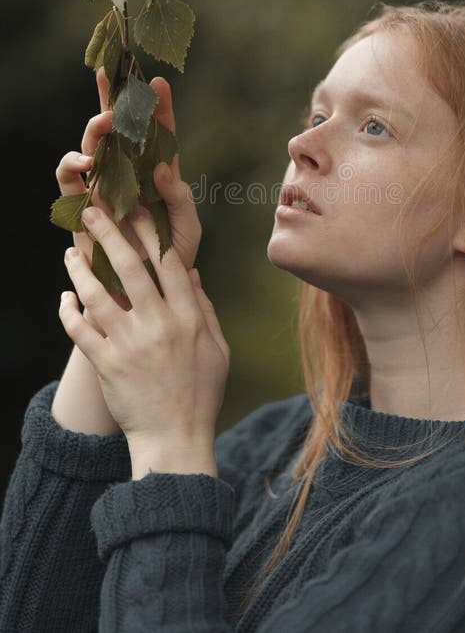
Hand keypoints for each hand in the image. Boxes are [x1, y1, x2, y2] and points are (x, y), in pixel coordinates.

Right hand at [55, 67, 201, 276]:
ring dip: (95, 128)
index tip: (159, 81)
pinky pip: (69, 180)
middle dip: (113, 100)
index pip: (159, 135)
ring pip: (91, 147)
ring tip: (106, 121)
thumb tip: (160, 167)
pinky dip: (72, 164)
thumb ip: (179, 198)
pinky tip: (87, 162)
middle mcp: (128, 177)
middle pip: (118, 131)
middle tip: (115, 78)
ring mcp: (103, 189)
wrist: (146, 297)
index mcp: (158, 177)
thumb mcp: (186, 228)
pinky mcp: (82, 207)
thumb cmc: (171, 263)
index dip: (158, 108)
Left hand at [58, 205, 229, 459]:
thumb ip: (204, 308)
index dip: (151, 231)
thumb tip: (189, 272)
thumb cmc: (200, 394)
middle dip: (108, 234)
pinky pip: (80, 332)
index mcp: (188, 317)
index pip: (168, 262)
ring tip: (69, 253)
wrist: (175, 439)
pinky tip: (63, 297)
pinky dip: (68, 312)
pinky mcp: (107, 365)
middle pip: (130, 268)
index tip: (138, 208)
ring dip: (79, 270)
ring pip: (98, 295)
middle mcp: (159, 324)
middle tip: (91, 211)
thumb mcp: (217, 349)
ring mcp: (130, 344)